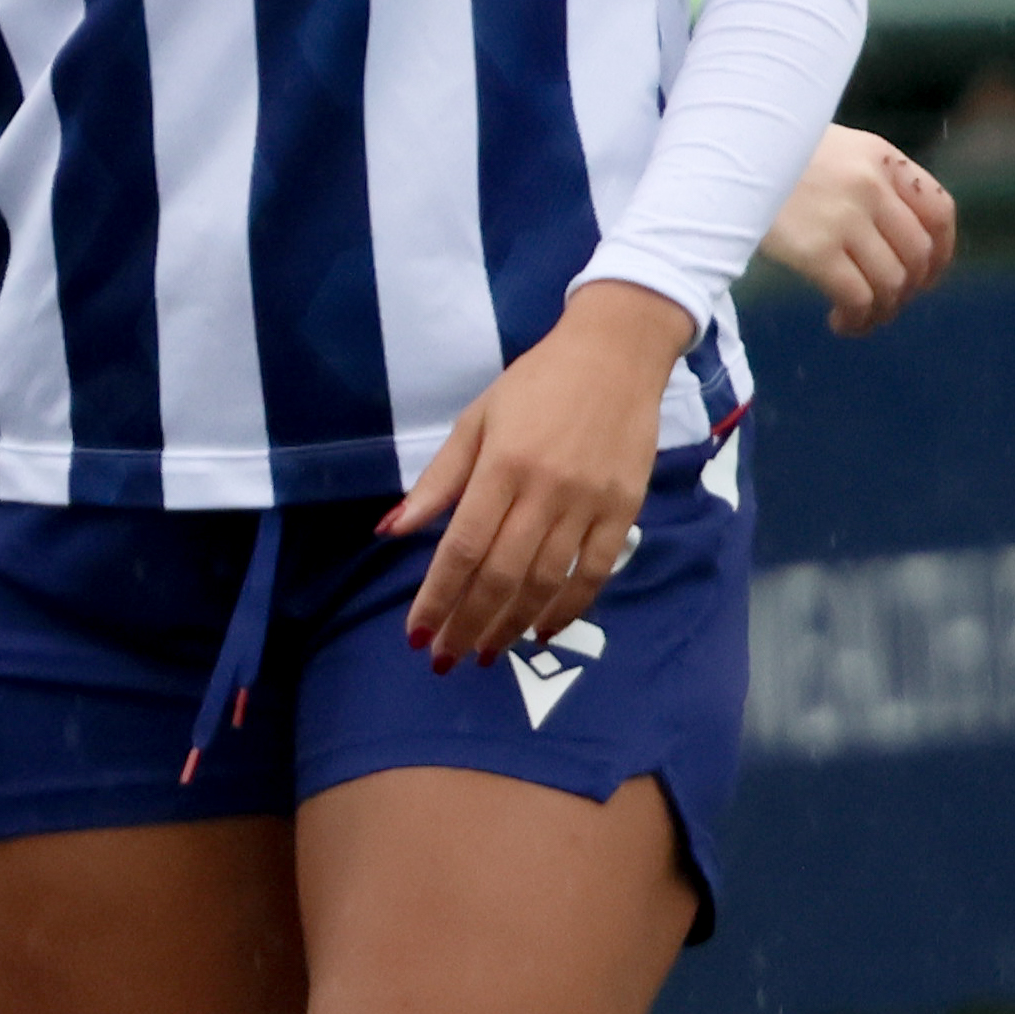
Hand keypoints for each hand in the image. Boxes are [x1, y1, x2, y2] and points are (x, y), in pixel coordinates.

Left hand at [384, 283, 694, 669]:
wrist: (615, 355)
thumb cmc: (534, 385)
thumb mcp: (474, 421)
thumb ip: (436, 481)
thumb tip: (390, 531)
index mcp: (500, 466)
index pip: (461, 547)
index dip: (437, 597)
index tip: (416, 634)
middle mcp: (544, 491)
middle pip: (500, 575)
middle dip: (468, 624)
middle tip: (444, 658)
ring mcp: (588, 504)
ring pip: (546, 582)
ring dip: (511, 625)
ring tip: (484, 652)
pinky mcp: (624, 511)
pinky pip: (594, 572)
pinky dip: (567, 608)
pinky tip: (541, 630)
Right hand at [761, 125, 957, 335]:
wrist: (710, 156)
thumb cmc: (760, 157)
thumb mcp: (824, 148)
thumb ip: (863, 178)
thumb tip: (893, 237)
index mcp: (878, 155)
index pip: (939, 209)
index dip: (943, 252)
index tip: (927, 276)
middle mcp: (870, 184)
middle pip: (918, 253)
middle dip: (910, 289)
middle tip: (885, 303)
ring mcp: (844, 216)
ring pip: (893, 282)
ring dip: (883, 311)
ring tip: (860, 318)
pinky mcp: (815, 248)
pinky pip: (858, 298)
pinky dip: (857, 319)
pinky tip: (841, 321)